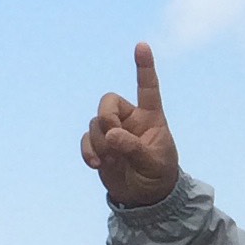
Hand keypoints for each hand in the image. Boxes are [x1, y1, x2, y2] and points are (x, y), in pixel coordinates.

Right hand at [82, 42, 180, 205]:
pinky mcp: (99, 146)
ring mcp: (113, 132)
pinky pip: (86, 139)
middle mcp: (130, 120)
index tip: (142, 46)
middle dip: (105, 117)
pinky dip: (88, 151)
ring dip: (99, 142)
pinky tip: (97, 164)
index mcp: (151, 117)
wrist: (145, 198)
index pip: (148, 88)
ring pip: (95, 123)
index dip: (144, 67)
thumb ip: (134, 148)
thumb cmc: (158, 176)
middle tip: (112, 135)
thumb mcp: (153, 163)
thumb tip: (112, 134)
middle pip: (108, 101)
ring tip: (111, 160)